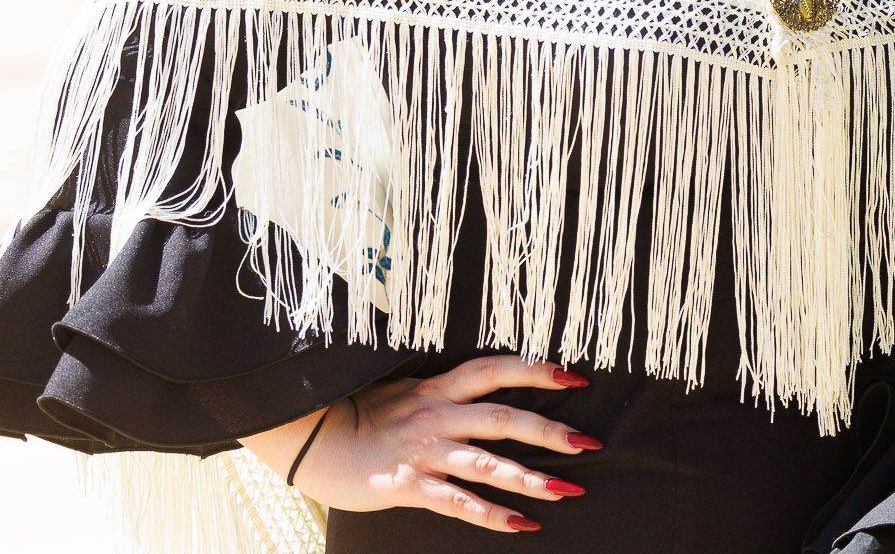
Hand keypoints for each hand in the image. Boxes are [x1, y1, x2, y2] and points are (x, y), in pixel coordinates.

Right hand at [245, 357, 596, 533]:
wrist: (304, 435)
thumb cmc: (354, 415)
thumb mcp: (401, 393)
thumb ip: (438, 395)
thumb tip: (472, 395)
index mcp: (436, 387)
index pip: (496, 369)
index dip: (536, 368)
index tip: (575, 374)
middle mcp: (436, 413)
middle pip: (504, 417)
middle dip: (550, 431)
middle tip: (590, 443)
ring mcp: (422, 449)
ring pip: (487, 462)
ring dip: (531, 477)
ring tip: (568, 490)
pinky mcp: (406, 484)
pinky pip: (456, 502)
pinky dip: (491, 515)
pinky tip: (522, 526)